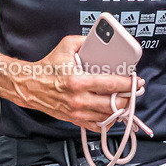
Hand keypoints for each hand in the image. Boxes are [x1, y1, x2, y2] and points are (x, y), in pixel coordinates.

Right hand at [11, 35, 144, 131]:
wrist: (29, 85)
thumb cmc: (48, 66)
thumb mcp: (66, 46)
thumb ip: (86, 41)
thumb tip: (104, 40)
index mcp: (78, 80)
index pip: (111, 84)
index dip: (128, 83)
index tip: (136, 80)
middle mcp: (78, 99)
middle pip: (113, 104)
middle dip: (129, 98)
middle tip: (135, 91)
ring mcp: (76, 112)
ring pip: (107, 117)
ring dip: (121, 109)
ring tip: (127, 100)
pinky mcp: (74, 119)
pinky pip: (96, 125)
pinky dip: (108, 120)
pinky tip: (113, 112)